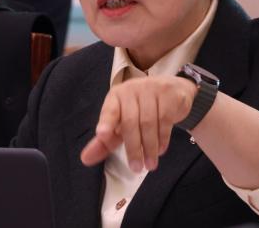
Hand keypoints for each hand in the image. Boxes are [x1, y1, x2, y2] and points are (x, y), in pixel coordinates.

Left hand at [80, 75, 197, 171]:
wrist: (173, 91)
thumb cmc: (142, 109)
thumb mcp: (122, 123)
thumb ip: (106, 141)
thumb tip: (85, 159)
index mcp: (116, 96)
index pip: (110, 110)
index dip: (106, 122)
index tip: (102, 134)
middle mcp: (131, 90)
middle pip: (130, 121)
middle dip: (133, 148)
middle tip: (136, 168)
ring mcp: (151, 90)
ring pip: (148, 123)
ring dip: (149, 147)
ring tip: (150, 164)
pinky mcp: (169, 95)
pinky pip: (165, 120)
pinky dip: (162, 139)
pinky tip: (160, 150)